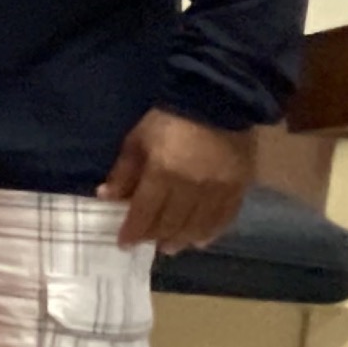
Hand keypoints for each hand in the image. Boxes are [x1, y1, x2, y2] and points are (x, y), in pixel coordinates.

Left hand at [98, 108, 255, 252]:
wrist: (217, 100)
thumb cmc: (169, 118)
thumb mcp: (138, 140)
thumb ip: (123, 171)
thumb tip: (106, 197)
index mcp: (163, 173)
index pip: (145, 212)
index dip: (133, 231)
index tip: (124, 243)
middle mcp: (192, 186)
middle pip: (172, 223)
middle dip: (157, 237)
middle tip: (149, 245)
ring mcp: (219, 188)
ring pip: (199, 225)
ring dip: (183, 239)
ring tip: (172, 246)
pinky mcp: (240, 186)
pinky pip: (226, 217)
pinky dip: (212, 231)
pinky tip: (201, 239)